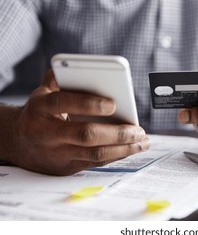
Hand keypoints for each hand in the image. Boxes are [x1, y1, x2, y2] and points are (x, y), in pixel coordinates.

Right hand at [8, 70, 148, 174]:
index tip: (113, 104)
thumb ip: (60, 78)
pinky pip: (95, 163)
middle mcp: (46, 132)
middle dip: (117, 133)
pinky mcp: (66, 167)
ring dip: (123, 148)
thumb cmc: (40, 112)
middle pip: (85, 135)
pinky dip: (117, 156)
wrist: (17, 142)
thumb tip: (84, 68)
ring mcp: (57, 153)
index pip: (63, 102)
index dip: (88, 103)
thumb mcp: (43, 92)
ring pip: (94, 154)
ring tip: (142, 142)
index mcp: (40, 107)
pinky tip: (131, 148)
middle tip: (138, 130)